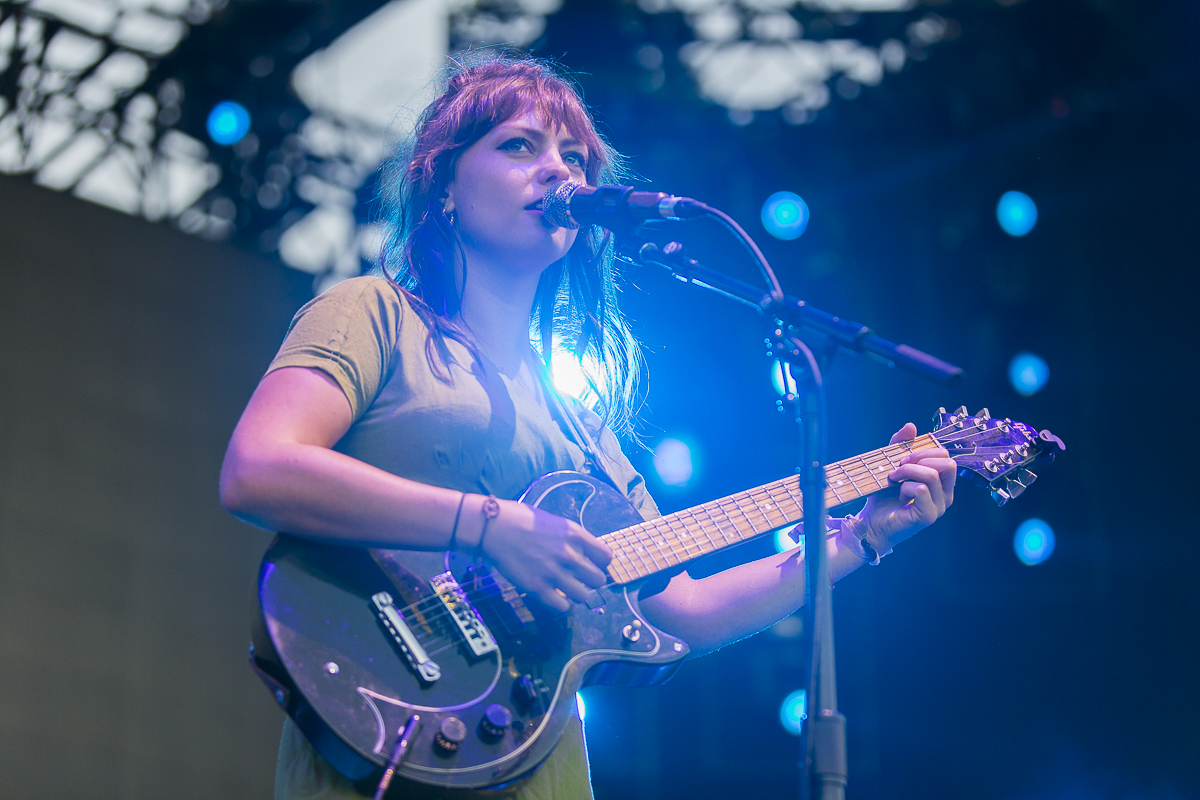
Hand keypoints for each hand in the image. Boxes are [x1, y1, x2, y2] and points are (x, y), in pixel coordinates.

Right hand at [474, 498, 612, 611]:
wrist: (495, 528)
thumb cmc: (523, 520)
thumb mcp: (556, 522)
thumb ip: (573, 538)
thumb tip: (586, 553)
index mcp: (575, 535)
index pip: (606, 557)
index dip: (600, 563)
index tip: (591, 564)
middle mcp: (569, 555)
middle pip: (598, 580)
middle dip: (590, 581)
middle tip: (579, 579)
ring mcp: (553, 573)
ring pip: (583, 596)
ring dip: (576, 594)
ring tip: (566, 588)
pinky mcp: (537, 588)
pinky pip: (562, 606)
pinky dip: (560, 603)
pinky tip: (553, 595)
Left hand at [856, 423, 956, 551]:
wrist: (871, 522)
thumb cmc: (884, 496)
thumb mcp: (892, 465)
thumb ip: (901, 446)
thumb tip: (911, 426)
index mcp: (941, 483)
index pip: (946, 456)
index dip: (924, 451)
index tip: (903, 458)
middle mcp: (945, 495)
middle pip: (948, 464)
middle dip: (920, 459)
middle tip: (899, 467)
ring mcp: (939, 507)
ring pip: (931, 475)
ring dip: (907, 472)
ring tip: (893, 480)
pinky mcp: (928, 516)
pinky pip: (920, 490)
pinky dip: (904, 488)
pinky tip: (898, 496)